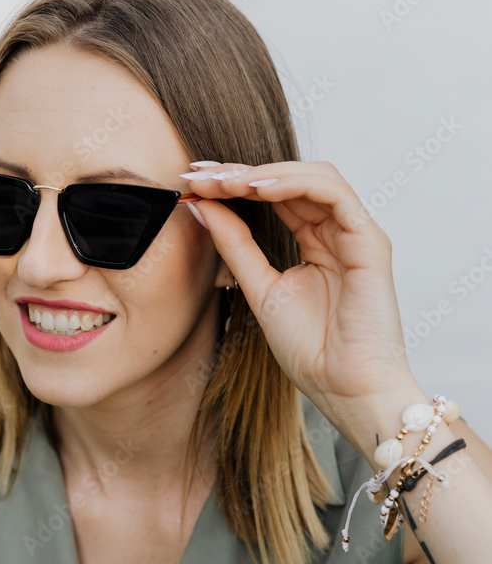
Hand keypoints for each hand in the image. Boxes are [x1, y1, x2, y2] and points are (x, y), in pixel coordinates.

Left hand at [181, 160, 418, 433]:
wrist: (345, 391)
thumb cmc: (311, 350)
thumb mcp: (259, 287)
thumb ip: (235, 245)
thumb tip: (202, 206)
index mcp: (315, 242)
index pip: (274, 195)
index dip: (234, 183)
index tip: (192, 182)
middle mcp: (337, 231)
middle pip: (290, 179)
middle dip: (241, 173)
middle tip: (199, 175)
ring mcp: (356, 233)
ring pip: (314, 176)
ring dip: (265, 172)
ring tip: (225, 182)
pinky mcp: (370, 240)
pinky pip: (334, 194)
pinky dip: (294, 183)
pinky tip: (257, 189)